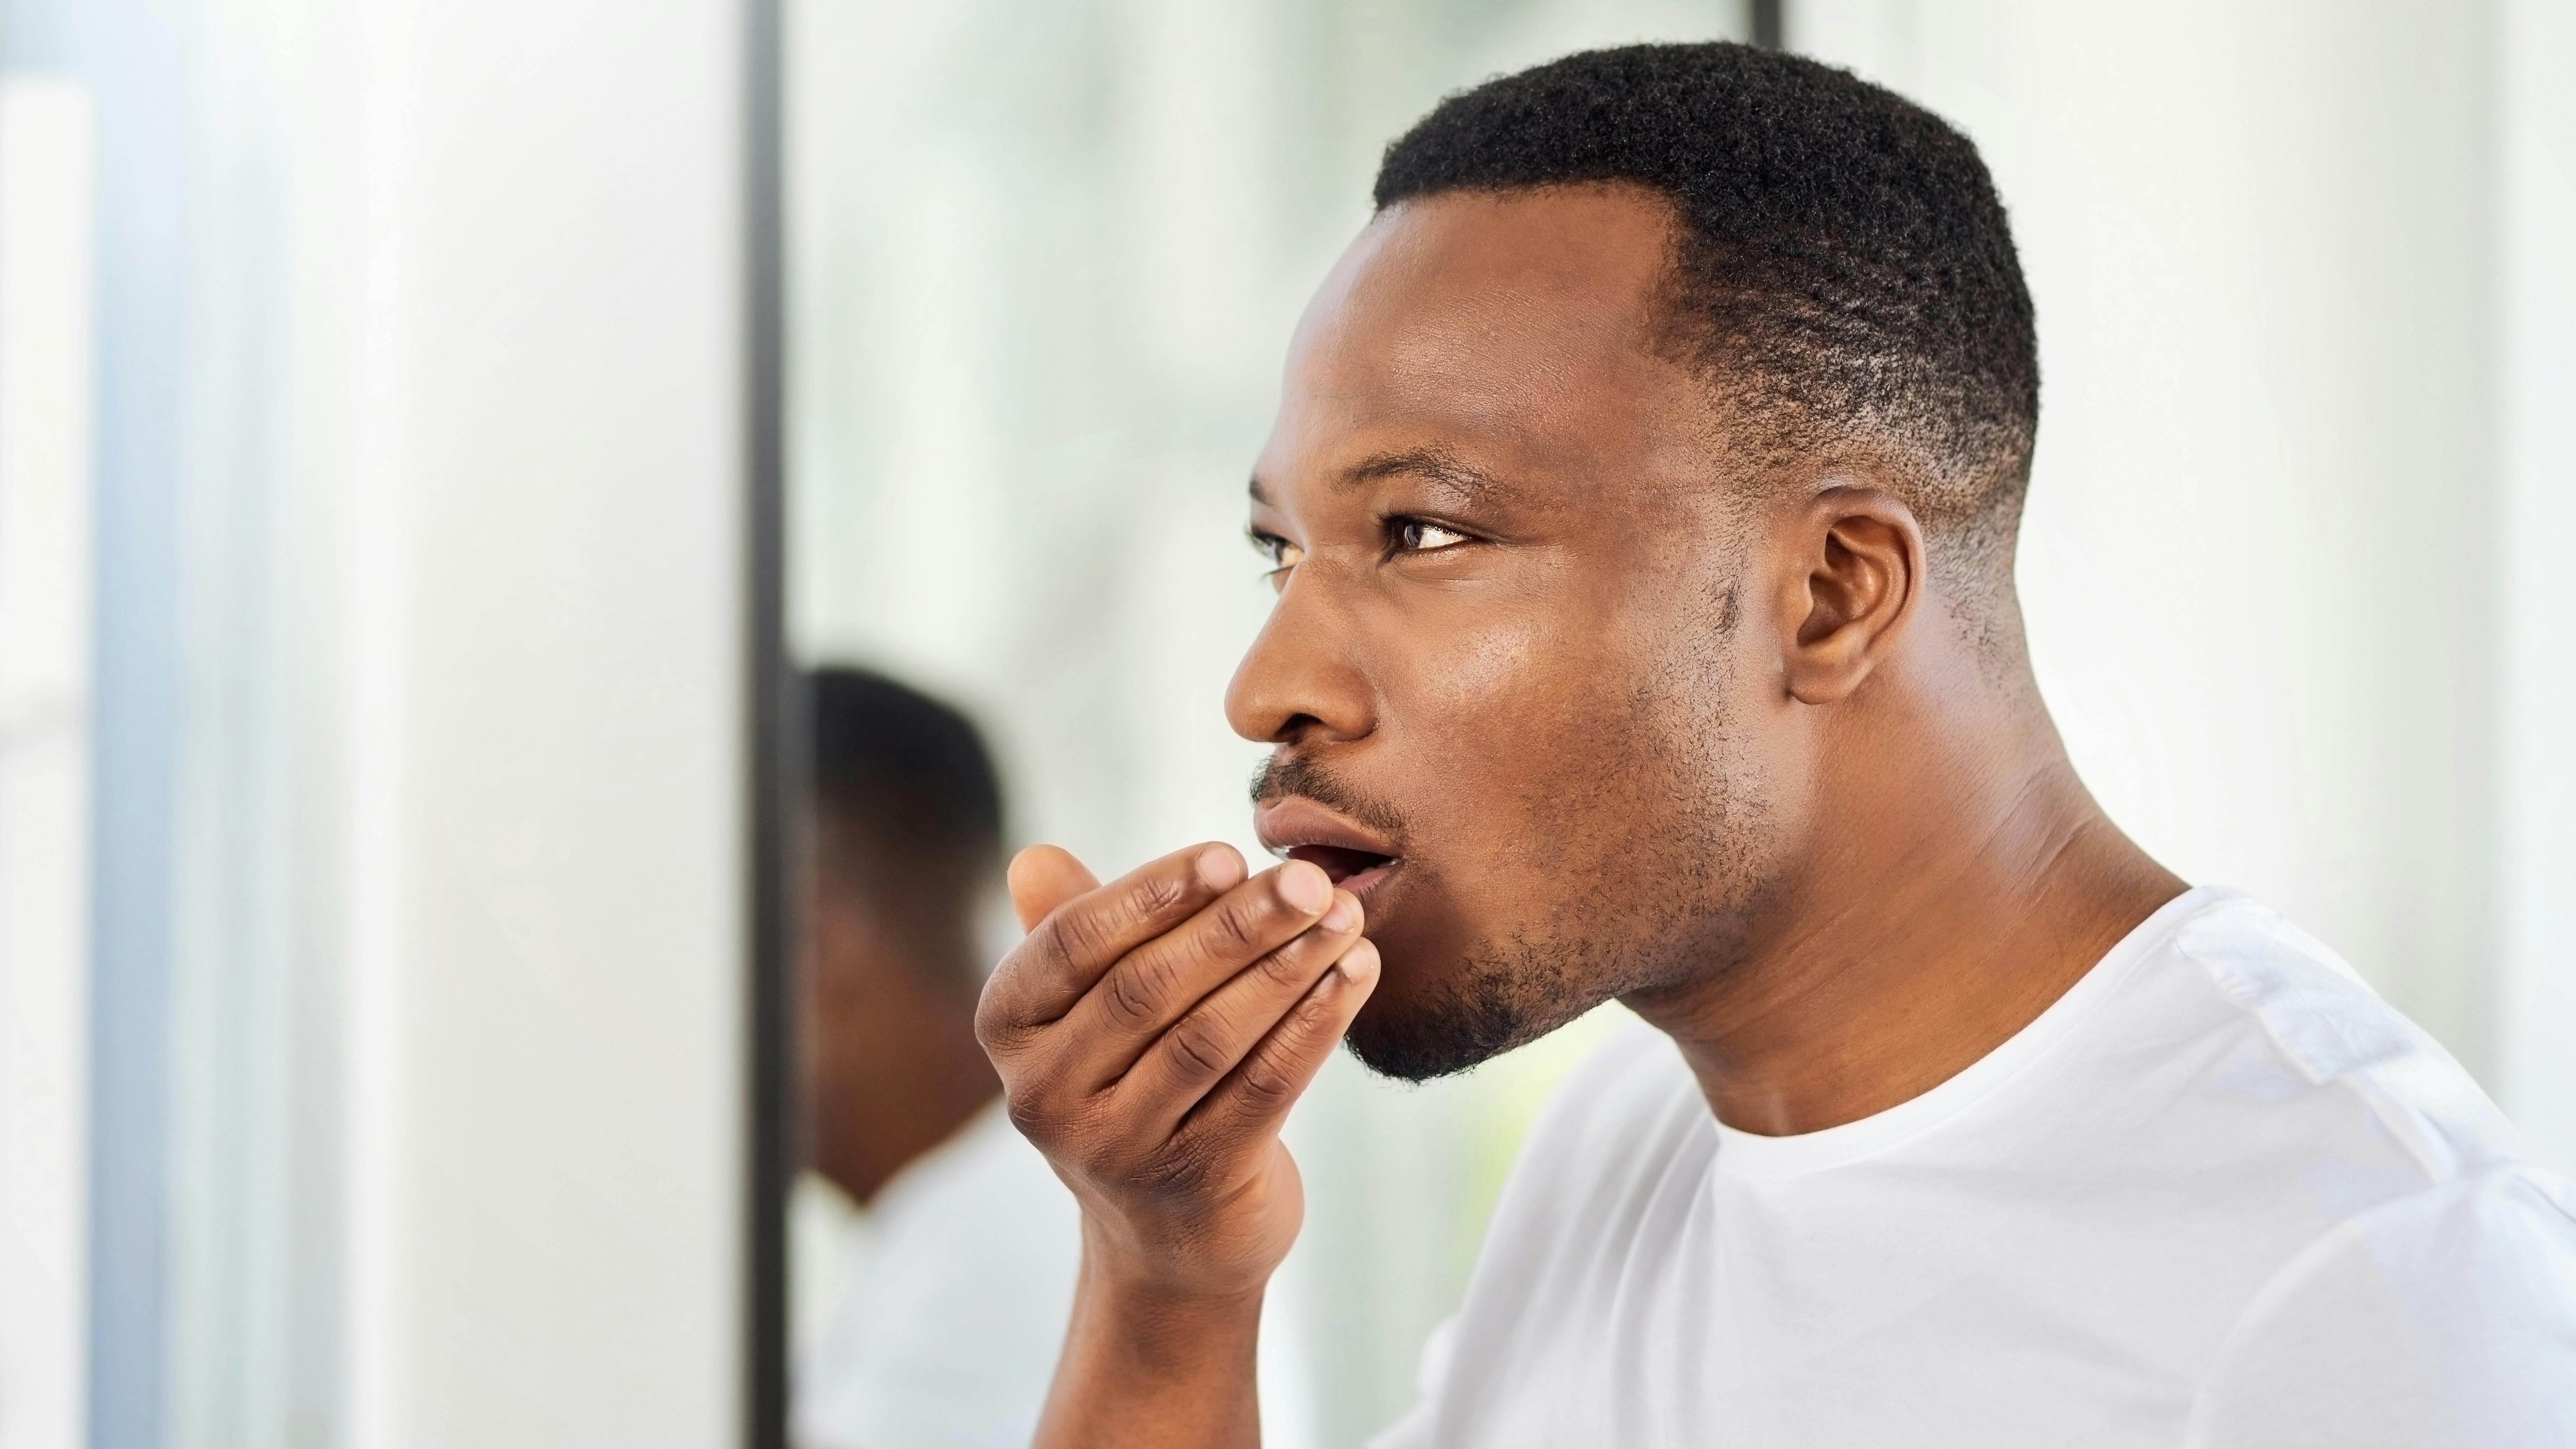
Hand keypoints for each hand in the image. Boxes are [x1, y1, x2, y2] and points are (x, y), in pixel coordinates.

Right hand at [978, 842, 1379, 1307]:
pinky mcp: (1195, 1183)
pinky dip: (1315, 1023)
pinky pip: (1264, 1085)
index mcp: (1008, 1028)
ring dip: (1288, 967)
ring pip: (1210, 1036)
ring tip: (1344, 917)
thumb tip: (1034, 856)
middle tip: (1310, 880)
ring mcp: (1115, 1148)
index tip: (1231, 855)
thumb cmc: (1129, 1082)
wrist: (1166, 1238)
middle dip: (1239, 924)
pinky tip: (1355, 974)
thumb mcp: (1085, 1013)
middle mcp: (1043, 1095)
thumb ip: (1070, 933)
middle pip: (1147, 988)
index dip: (1154, 893)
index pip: (1074, 942)